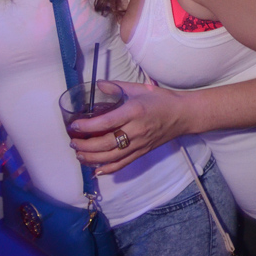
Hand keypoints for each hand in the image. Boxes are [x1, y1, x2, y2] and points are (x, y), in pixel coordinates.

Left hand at [68, 81, 187, 172]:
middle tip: (72, 142)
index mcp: (134, 112)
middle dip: (86, 145)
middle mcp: (136, 131)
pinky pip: (123, 164)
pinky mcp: (142, 153)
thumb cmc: (160, 99)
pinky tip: (95, 169)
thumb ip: (116, 87)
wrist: (183, 115)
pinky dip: (108, 169)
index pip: (107, 123)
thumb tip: (97, 85)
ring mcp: (139, 145)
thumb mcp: (138, 88)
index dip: (88, 126)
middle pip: (106, 144)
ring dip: (92, 158)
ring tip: (78, 154)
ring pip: (112, 157)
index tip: (74, 126)